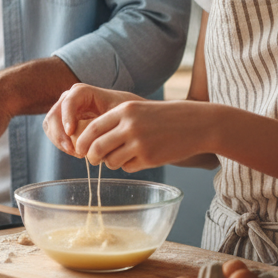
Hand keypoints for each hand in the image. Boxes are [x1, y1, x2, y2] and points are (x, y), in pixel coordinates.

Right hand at [42, 83, 143, 156]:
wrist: (123, 117)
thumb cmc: (123, 113)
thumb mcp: (118, 114)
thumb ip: (105, 121)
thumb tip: (92, 135)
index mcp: (82, 92)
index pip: (68, 101)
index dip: (67, 116)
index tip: (71, 132)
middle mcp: (70, 99)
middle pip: (54, 114)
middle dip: (60, 134)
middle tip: (74, 151)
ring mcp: (64, 111)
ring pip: (50, 125)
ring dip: (60, 141)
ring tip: (78, 153)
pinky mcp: (62, 123)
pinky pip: (54, 133)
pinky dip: (62, 144)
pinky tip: (76, 152)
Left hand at [77, 99, 213, 172]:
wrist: (195, 124)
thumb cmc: (164, 117)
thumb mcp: (138, 110)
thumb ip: (116, 121)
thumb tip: (91, 142)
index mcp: (124, 110)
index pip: (92, 129)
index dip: (83, 142)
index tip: (81, 149)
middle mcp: (129, 126)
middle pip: (97, 148)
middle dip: (92, 157)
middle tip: (93, 160)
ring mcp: (139, 143)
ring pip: (111, 161)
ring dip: (111, 162)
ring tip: (123, 156)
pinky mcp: (149, 158)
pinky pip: (128, 167)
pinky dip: (129, 166)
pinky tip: (140, 158)